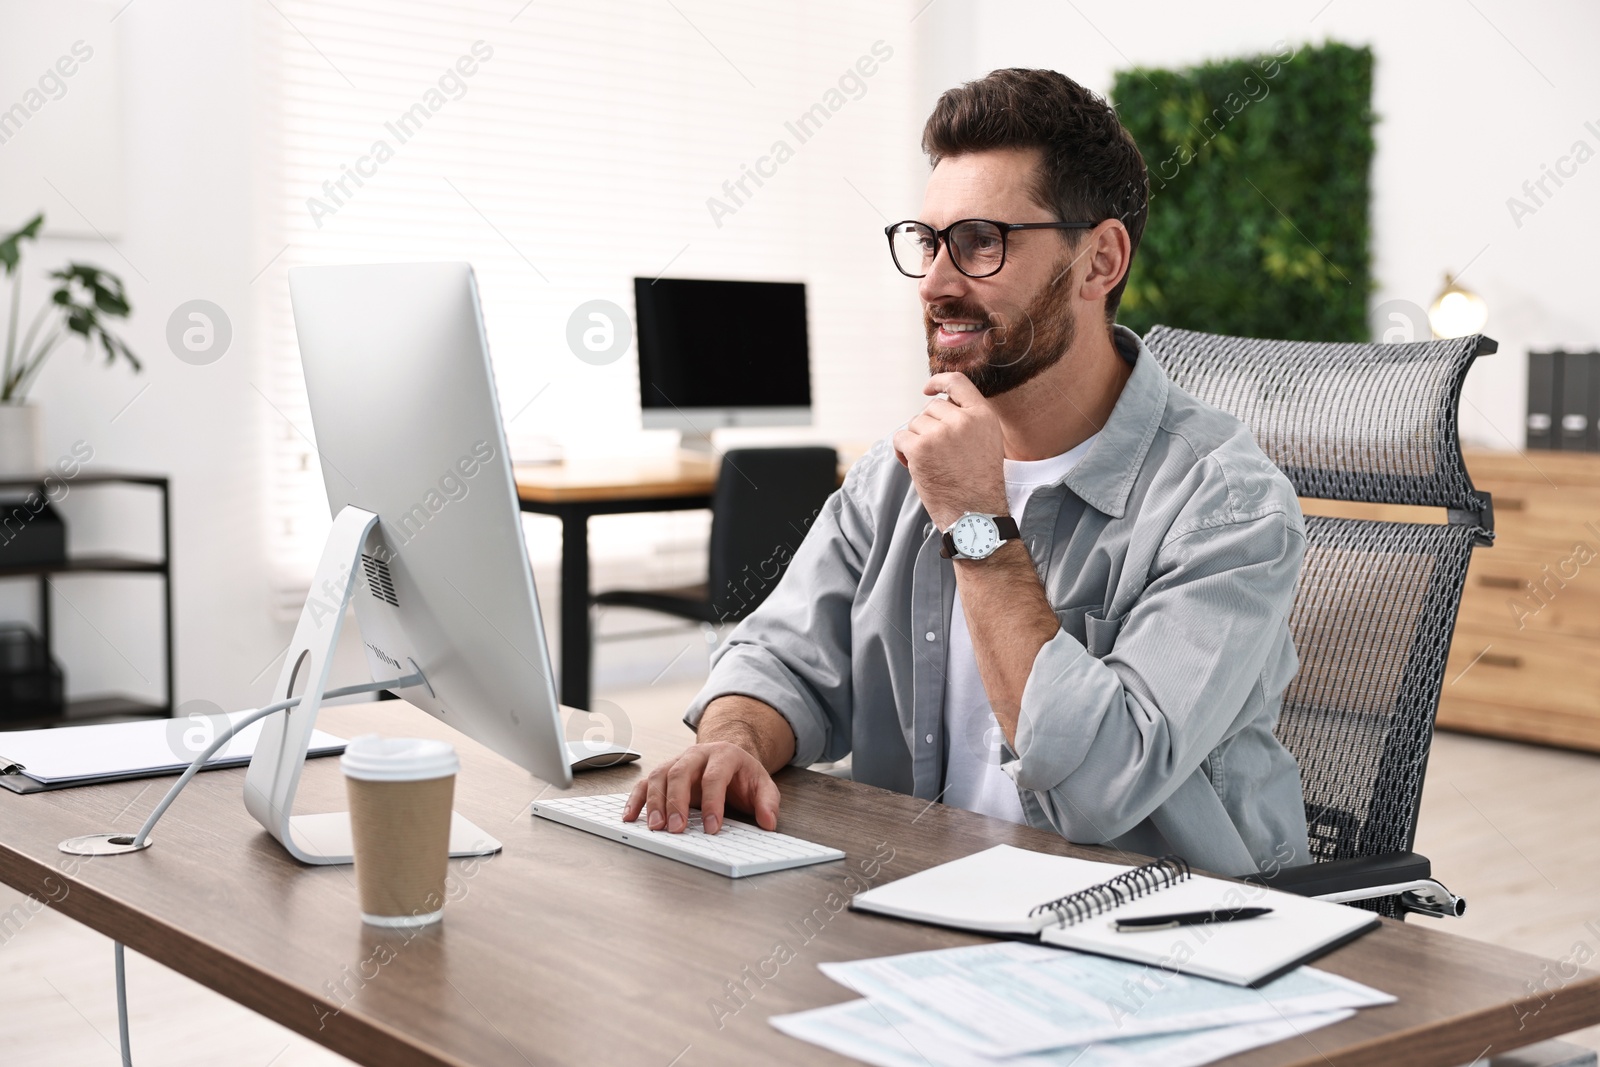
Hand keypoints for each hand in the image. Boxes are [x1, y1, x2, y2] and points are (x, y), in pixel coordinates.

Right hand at [622, 741, 780, 833]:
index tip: (712, 828)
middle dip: (677, 803)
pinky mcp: (664, 772)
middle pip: (681, 773)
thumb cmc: (743, 775)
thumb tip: (768, 822)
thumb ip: (768, 803)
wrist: (729, 757)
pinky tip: (630, 817)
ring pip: (659, 776)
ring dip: (654, 802)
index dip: (713, 803)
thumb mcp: (763, 785)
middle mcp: (697, 755)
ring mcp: (677, 761)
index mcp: (724, 754)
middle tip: (677, 829)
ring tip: (655, 828)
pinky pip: (645, 783)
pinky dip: (636, 799)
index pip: (714, 777)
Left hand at [892, 372, 1006, 529]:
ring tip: (929, 462)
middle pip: (931, 407)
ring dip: (915, 441)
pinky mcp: (921, 448)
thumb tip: (938, 404)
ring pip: (914, 423)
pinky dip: (901, 451)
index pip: (958, 383)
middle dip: (927, 426)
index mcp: (982, 415)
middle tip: (935, 451)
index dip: (939, 381)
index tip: (928, 389)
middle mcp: (962, 420)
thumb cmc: (979, 483)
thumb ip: (968, 420)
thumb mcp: (987, 442)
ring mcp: (940, 433)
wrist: (975, 512)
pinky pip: (900, 438)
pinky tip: (913, 465)